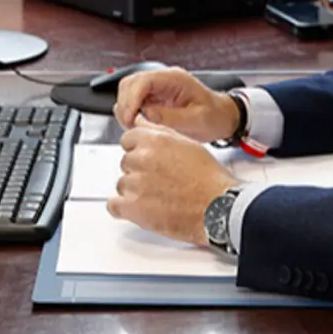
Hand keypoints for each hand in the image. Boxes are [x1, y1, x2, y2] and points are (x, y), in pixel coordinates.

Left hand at [107, 118, 237, 246]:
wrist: (218, 207)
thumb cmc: (209, 179)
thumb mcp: (188, 144)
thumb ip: (160, 133)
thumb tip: (142, 124)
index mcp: (154, 140)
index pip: (128, 140)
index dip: (139, 151)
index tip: (147, 160)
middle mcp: (141, 158)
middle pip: (126, 162)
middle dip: (138, 171)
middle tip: (159, 181)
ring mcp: (134, 183)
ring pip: (122, 184)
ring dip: (135, 191)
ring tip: (158, 198)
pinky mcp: (132, 207)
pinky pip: (114, 206)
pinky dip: (124, 209)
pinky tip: (140, 209)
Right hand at [113, 65, 239, 142]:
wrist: (223, 117)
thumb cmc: (215, 116)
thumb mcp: (197, 120)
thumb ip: (171, 117)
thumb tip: (147, 114)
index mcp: (175, 79)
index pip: (143, 81)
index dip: (131, 99)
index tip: (129, 118)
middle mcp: (164, 80)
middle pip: (131, 83)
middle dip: (125, 103)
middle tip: (129, 124)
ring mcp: (159, 88)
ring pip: (129, 90)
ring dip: (126, 107)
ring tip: (132, 125)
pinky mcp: (156, 98)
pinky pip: (135, 100)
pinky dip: (130, 111)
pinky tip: (136, 123)